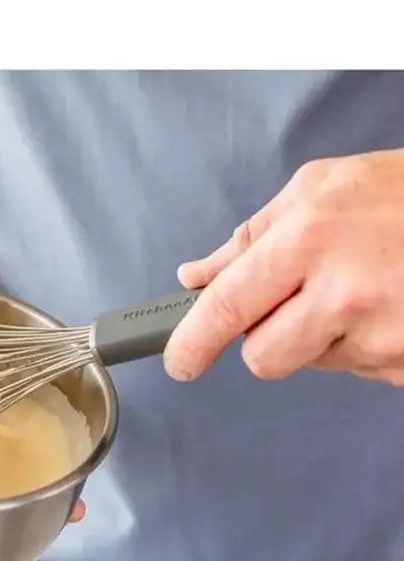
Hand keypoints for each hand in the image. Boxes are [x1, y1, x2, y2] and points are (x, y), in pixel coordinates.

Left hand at [163, 149, 403, 386]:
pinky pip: (365, 370)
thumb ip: (253, 237)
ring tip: (370, 290)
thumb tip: (196, 277)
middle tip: (306, 300)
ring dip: (327, 339)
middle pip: (264, 357)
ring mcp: (385, 336)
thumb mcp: (326, 189)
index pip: (227, 307)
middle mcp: (345, 292)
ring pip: (316, 364)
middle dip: (270, 339)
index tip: (178, 362)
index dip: (192, 342)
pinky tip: (397, 306)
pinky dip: (371, 346)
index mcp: (310, 238)